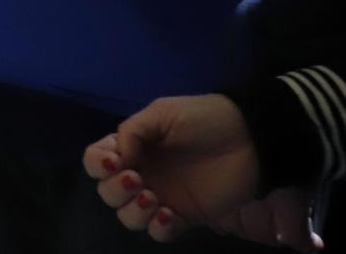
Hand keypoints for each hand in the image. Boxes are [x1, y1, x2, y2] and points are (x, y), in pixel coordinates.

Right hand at [84, 95, 317, 246]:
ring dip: (132, 211)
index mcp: (132, 147)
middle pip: (107, 193)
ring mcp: (162, 197)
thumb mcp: (162, 113)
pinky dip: (158, 229)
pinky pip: (159, 233)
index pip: (96, 160)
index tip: (114, 160)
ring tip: (152, 198)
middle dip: (114, 189)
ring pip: (128, 217)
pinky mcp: (185, 216)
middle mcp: (142, 173)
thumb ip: (132, 131)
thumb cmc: (203, 119)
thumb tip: (118, 158)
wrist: (249, 138)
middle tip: (136, 178)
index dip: (96, 164)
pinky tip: (169, 215)